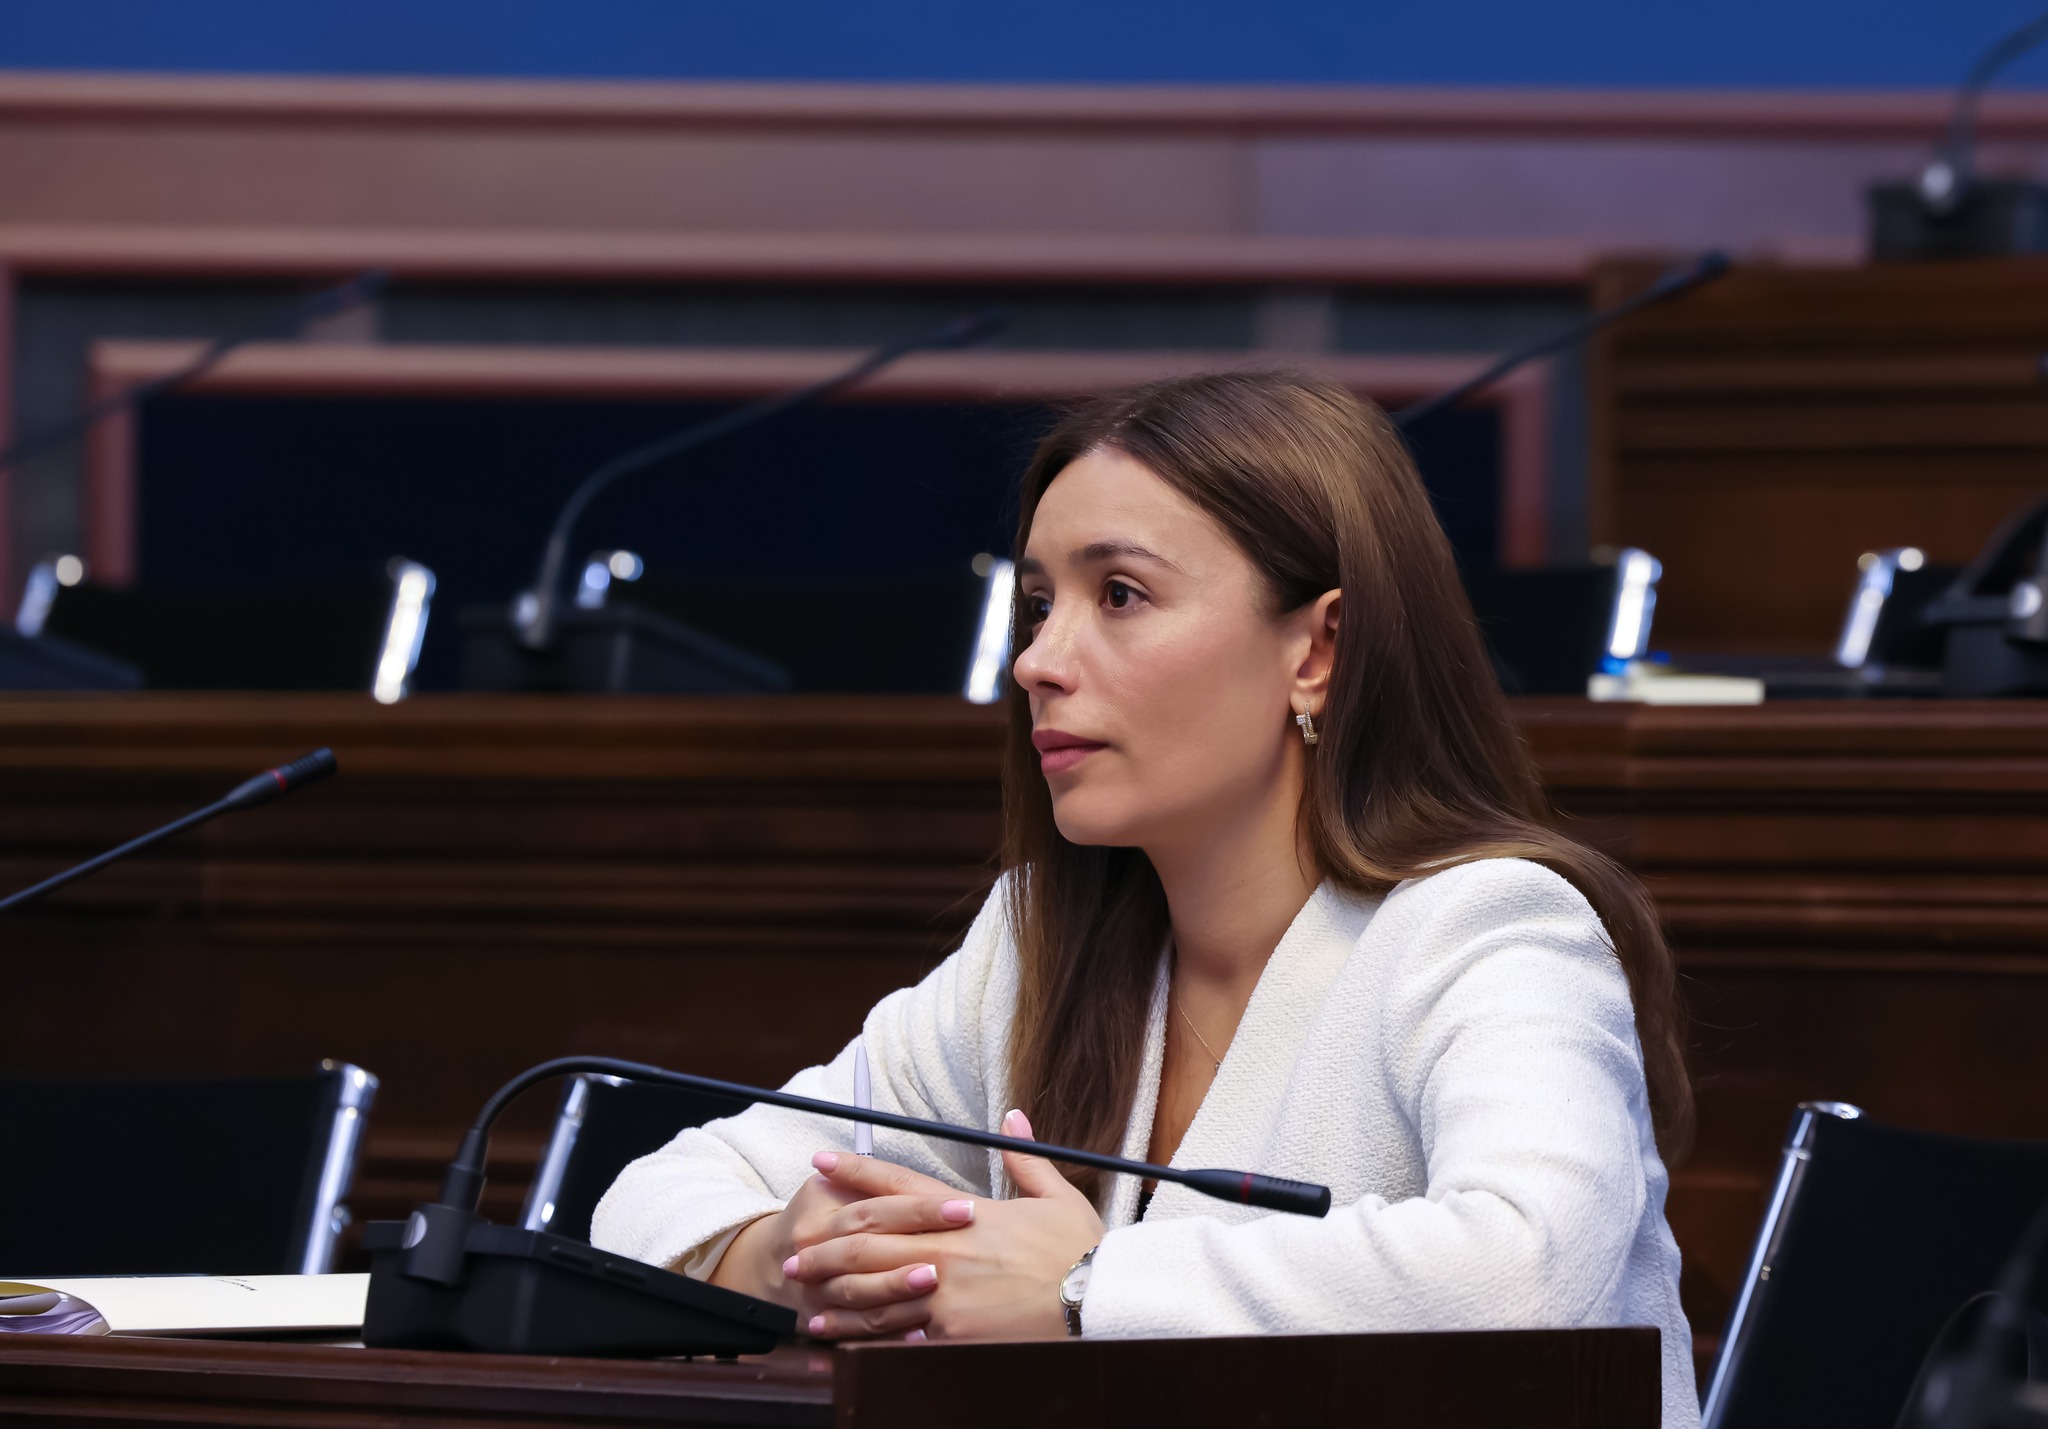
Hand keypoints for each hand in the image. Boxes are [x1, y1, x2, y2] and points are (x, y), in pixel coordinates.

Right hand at [707, 1153, 970, 1313]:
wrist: (769, 1268)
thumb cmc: (814, 1220)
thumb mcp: (829, 1187)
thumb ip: (866, 1177)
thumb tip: (907, 1162)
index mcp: (823, 1211)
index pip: (877, 1206)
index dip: (921, 1208)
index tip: (965, 1208)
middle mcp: (816, 1248)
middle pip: (868, 1247)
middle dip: (915, 1245)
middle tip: (957, 1244)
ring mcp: (817, 1289)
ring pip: (859, 1291)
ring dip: (897, 1288)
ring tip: (935, 1285)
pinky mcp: (823, 1321)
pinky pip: (857, 1329)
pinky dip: (888, 1331)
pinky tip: (922, 1331)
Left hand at [787, 1110, 1105, 1341]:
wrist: (1094, 1302)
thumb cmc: (1079, 1252)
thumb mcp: (1057, 1195)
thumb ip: (1026, 1157)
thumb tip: (1014, 1117)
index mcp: (965, 1213)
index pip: (897, 1187)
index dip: (854, 1172)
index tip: (823, 1164)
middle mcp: (944, 1249)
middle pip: (868, 1241)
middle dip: (826, 1245)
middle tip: (796, 1251)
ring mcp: (943, 1293)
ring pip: (872, 1291)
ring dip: (834, 1293)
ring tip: (804, 1298)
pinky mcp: (949, 1333)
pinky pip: (895, 1334)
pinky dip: (862, 1337)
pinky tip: (839, 1340)